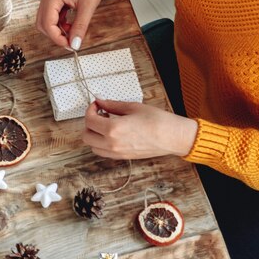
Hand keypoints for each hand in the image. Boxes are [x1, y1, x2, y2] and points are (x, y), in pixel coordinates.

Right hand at [36, 0, 115, 48]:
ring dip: (58, 30)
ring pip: (46, 21)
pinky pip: (53, 16)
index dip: (57, 38)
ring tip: (73, 32)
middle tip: (71, 42)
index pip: (47, 24)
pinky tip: (72, 25)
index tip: (70, 46)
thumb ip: (80, 27)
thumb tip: (75, 44)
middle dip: (55, 35)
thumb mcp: (88, 7)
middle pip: (43, 24)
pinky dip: (60, 24)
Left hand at [83, 99, 197, 158]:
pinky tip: (112, 133)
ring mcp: (117, 153)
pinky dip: (101, 143)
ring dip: (94, 134)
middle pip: (86, 135)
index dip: (91, 109)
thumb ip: (112, 105)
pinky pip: (103, 152)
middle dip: (89, 123)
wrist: (172, 137)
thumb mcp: (133, 107)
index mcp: (113, 129)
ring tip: (106, 124)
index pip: (89, 120)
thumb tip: (100, 101)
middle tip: (100, 113)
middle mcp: (112, 143)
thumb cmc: (157, 120)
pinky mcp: (123, 157)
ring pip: (93, 146)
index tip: (97, 104)